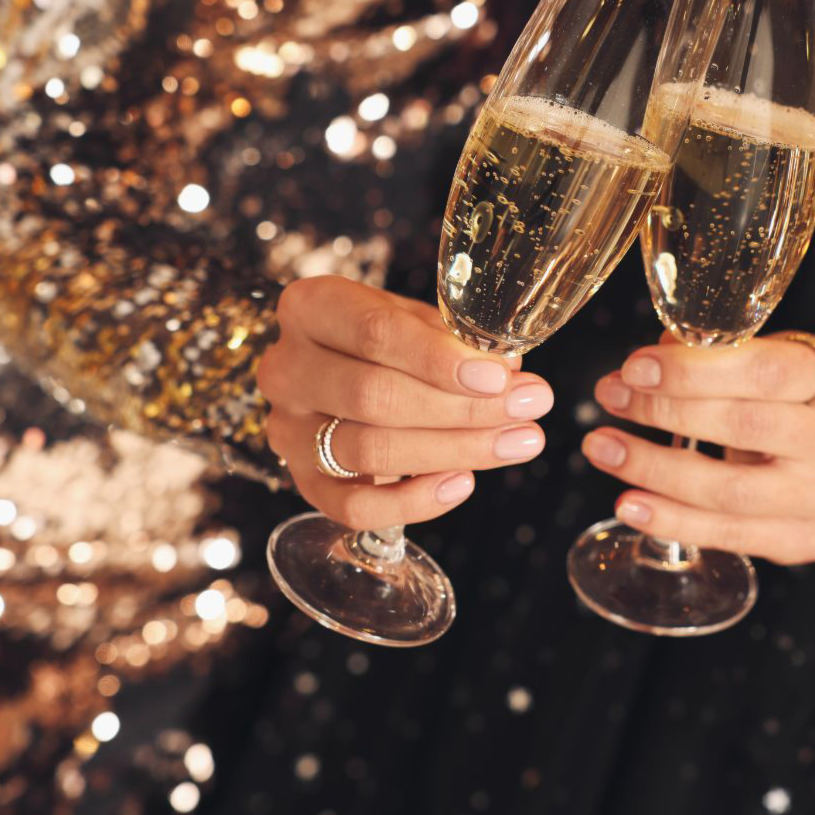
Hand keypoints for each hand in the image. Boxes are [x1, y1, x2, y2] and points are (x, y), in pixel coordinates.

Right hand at [258, 276, 552, 529]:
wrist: (336, 371)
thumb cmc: (385, 340)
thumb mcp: (416, 320)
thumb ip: (456, 340)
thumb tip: (510, 372)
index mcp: (311, 308)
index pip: (374, 332)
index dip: (439, 359)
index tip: (499, 377)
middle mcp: (286, 367)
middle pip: (372, 395)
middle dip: (460, 409)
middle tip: (528, 408)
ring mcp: (288, 429)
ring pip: (368, 450)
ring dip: (453, 451)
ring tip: (517, 442)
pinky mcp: (303, 482)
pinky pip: (355, 507)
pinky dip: (413, 502)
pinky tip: (462, 483)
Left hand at [587, 332, 814, 564]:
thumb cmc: (788, 404)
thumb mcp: (766, 365)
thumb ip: (715, 355)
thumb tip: (652, 357)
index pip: (769, 370)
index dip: (696, 370)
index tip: (636, 367)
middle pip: (748, 427)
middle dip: (667, 411)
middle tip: (611, 397)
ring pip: (733, 491)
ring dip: (657, 470)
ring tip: (603, 450)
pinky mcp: (810, 541)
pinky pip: (731, 535)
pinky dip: (673, 521)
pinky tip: (631, 505)